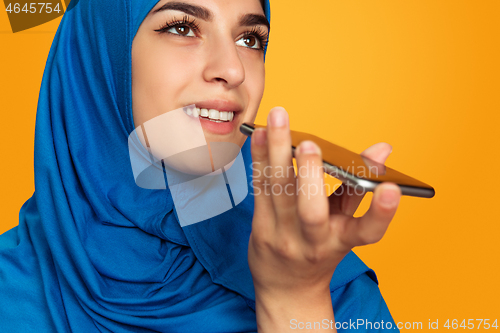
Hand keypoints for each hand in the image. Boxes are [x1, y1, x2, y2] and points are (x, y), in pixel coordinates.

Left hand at [248, 107, 400, 331]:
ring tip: (278, 118)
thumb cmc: (320, 248)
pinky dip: (260, 158)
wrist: (287, 286)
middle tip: (309, 144)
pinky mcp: (260, 227)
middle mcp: (313, 241)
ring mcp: (283, 236)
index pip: (368, 232)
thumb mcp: (345, 223)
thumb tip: (382, 149)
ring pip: (279, 192)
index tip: (392, 189)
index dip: (382, 212)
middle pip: (311, 211)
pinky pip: (259, 188)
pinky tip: (259, 133)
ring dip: (276, 152)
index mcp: (343, 241)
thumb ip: (360, 186)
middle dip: (310, 174)